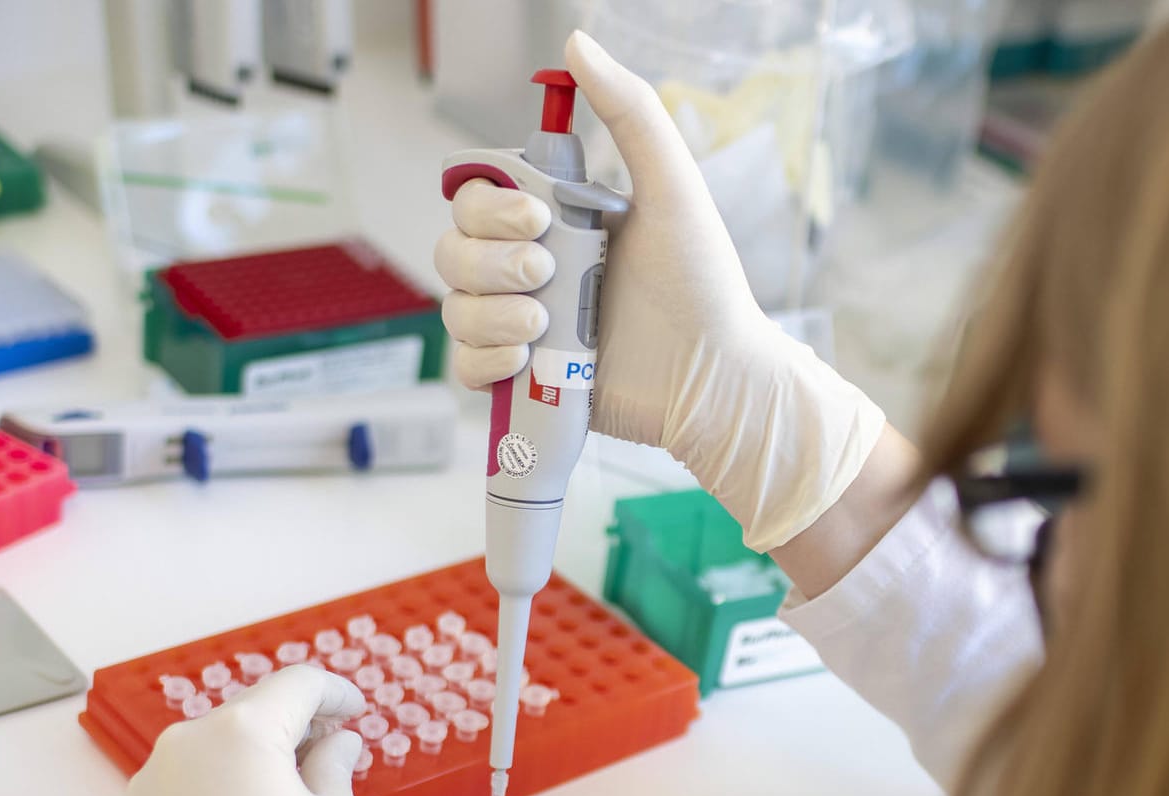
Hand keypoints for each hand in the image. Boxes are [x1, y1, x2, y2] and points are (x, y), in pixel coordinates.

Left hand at [102, 666, 368, 795]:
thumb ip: (335, 768)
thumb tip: (337, 745)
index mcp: (242, 733)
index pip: (297, 685)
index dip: (335, 693)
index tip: (355, 709)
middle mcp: (187, 744)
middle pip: (253, 710)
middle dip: (296, 723)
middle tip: (333, 748)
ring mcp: (153, 780)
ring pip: (218, 745)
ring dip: (257, 753)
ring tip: (295, 788)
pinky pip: (190, 779)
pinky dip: (224, 782)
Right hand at [436, 30, 885, 552]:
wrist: (715, 377)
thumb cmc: (702, 284)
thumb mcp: (671, 187)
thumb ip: (630, 112)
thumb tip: (577, 43)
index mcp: (553, 222)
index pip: (476, 199)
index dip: (488, 208)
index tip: (536, 218)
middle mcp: (529, 271)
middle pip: (453, 252)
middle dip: (489, 264)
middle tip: (545, 275)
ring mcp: (521, 327)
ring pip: (455, 309)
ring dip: (490, 315)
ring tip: (545, 328)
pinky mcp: (522, 379)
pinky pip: (465, 365)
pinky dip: (484, 361)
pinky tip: (525, 360)